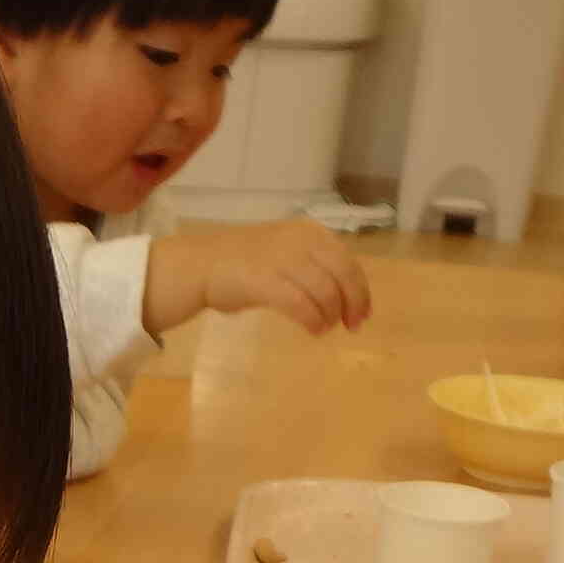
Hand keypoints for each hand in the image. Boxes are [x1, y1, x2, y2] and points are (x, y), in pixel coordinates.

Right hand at [151, 220, 370, 337]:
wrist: (201, 265)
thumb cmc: (243, 263)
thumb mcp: (286, 252)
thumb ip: (313, 265)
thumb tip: (344, 294)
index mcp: (309, 232)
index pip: (348, 261)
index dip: (360, 290)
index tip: (362, 314)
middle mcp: (300, 241)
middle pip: (343, 275)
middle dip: (352, 304)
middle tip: (352, 326)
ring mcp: (282, 259)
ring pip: (324, 291)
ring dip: (330, 315)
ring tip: (324, 328)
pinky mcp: (265, 281)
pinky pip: (301, 305)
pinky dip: (313, 321)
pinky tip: (314, 330)